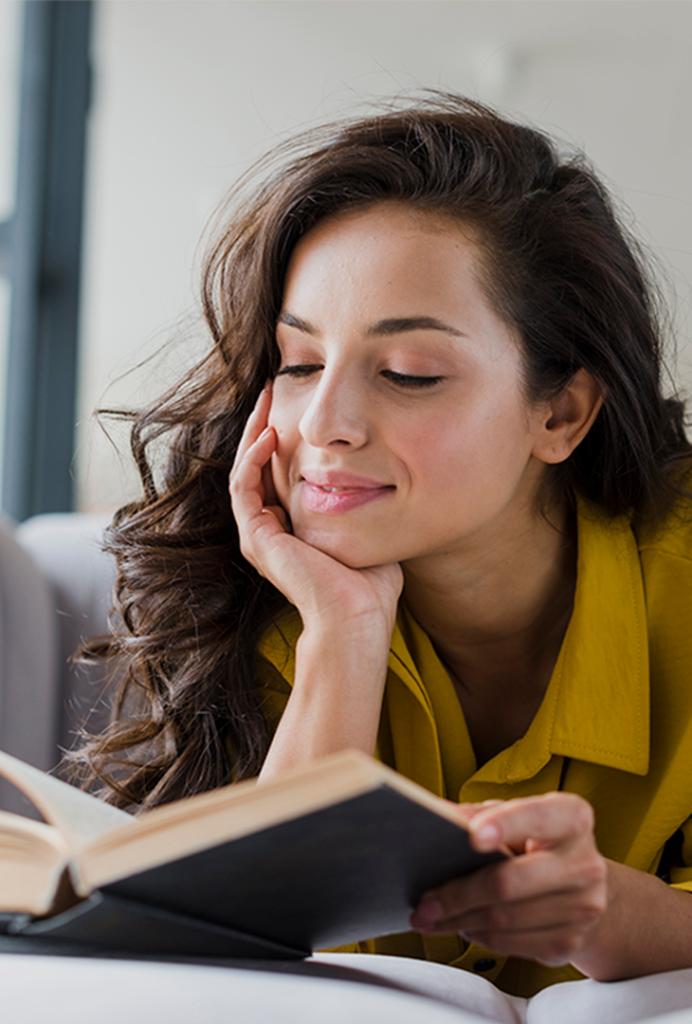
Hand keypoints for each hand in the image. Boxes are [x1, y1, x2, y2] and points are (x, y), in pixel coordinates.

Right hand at [229, 383, 403, 633]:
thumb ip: (364, 502)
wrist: (357, 616)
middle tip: (272, 387)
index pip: (279, 473)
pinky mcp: (256, 537)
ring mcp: (259, 535)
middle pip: (257, 466)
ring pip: (245, 470)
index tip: (296, 405)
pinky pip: (244, 487)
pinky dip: (252, 459)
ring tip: (265, 399)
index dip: (283, 438)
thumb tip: (385, 473)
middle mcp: (270, 530)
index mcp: (292, 528)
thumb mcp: (367, 527)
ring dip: (253, 432)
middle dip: (264, 425)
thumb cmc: (371, 583)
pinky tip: (269, 435)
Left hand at [410, 793, 608, 967]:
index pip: (536, 818)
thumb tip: (439, 816)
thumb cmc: (540, 842)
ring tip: (430, 916)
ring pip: (504, 919)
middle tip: (424, 902)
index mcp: (571, 818)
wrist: (586, 887)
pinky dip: (478, 935)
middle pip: (509, 881)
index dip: (504, 825)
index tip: (473, 836)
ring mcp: (582, 907)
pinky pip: (510, 944)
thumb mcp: (517, 816)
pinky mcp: (570, 941)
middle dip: (459, 894)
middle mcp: (584, 862)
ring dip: (459, 920)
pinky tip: (461, 925)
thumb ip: (481, 814)